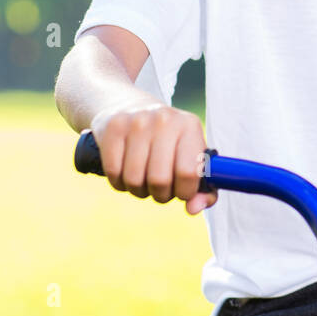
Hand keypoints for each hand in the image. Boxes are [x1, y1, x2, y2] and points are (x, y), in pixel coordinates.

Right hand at [90, 103, 217, 214]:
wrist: (128, 107)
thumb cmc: (167, 140)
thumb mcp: (190, 155)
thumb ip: (203, 187)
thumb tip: (193, 209)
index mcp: (190, 126)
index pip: (189, 172)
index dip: (185, 192)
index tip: (181, 191)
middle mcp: (165, 120)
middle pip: (160, 180)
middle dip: (160, 195)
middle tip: (160, 189)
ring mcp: (137, 122)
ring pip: (135, 180)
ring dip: (139, 190)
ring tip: (143, 180)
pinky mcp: (113, 127)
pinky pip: (114, 173)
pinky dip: (119, 183)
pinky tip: (125, 173)